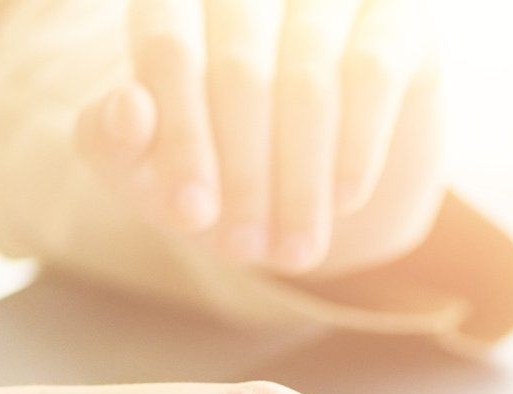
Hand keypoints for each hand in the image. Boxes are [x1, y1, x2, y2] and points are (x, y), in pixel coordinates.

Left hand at [75, 0, 442, 276]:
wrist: (329, 183)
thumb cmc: (225, 162)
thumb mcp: (154, 170)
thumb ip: (113, 142)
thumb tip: (128, 107)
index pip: (169, 47)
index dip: (180, 138)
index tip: (189, 218)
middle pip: (240, 68)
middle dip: (242, 174)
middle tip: (243, 251)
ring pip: (309, 77)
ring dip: (299, 180)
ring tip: (294, 251)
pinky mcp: (400, 15)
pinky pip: (373, 73)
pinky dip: (356, 147)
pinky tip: (344, 200)